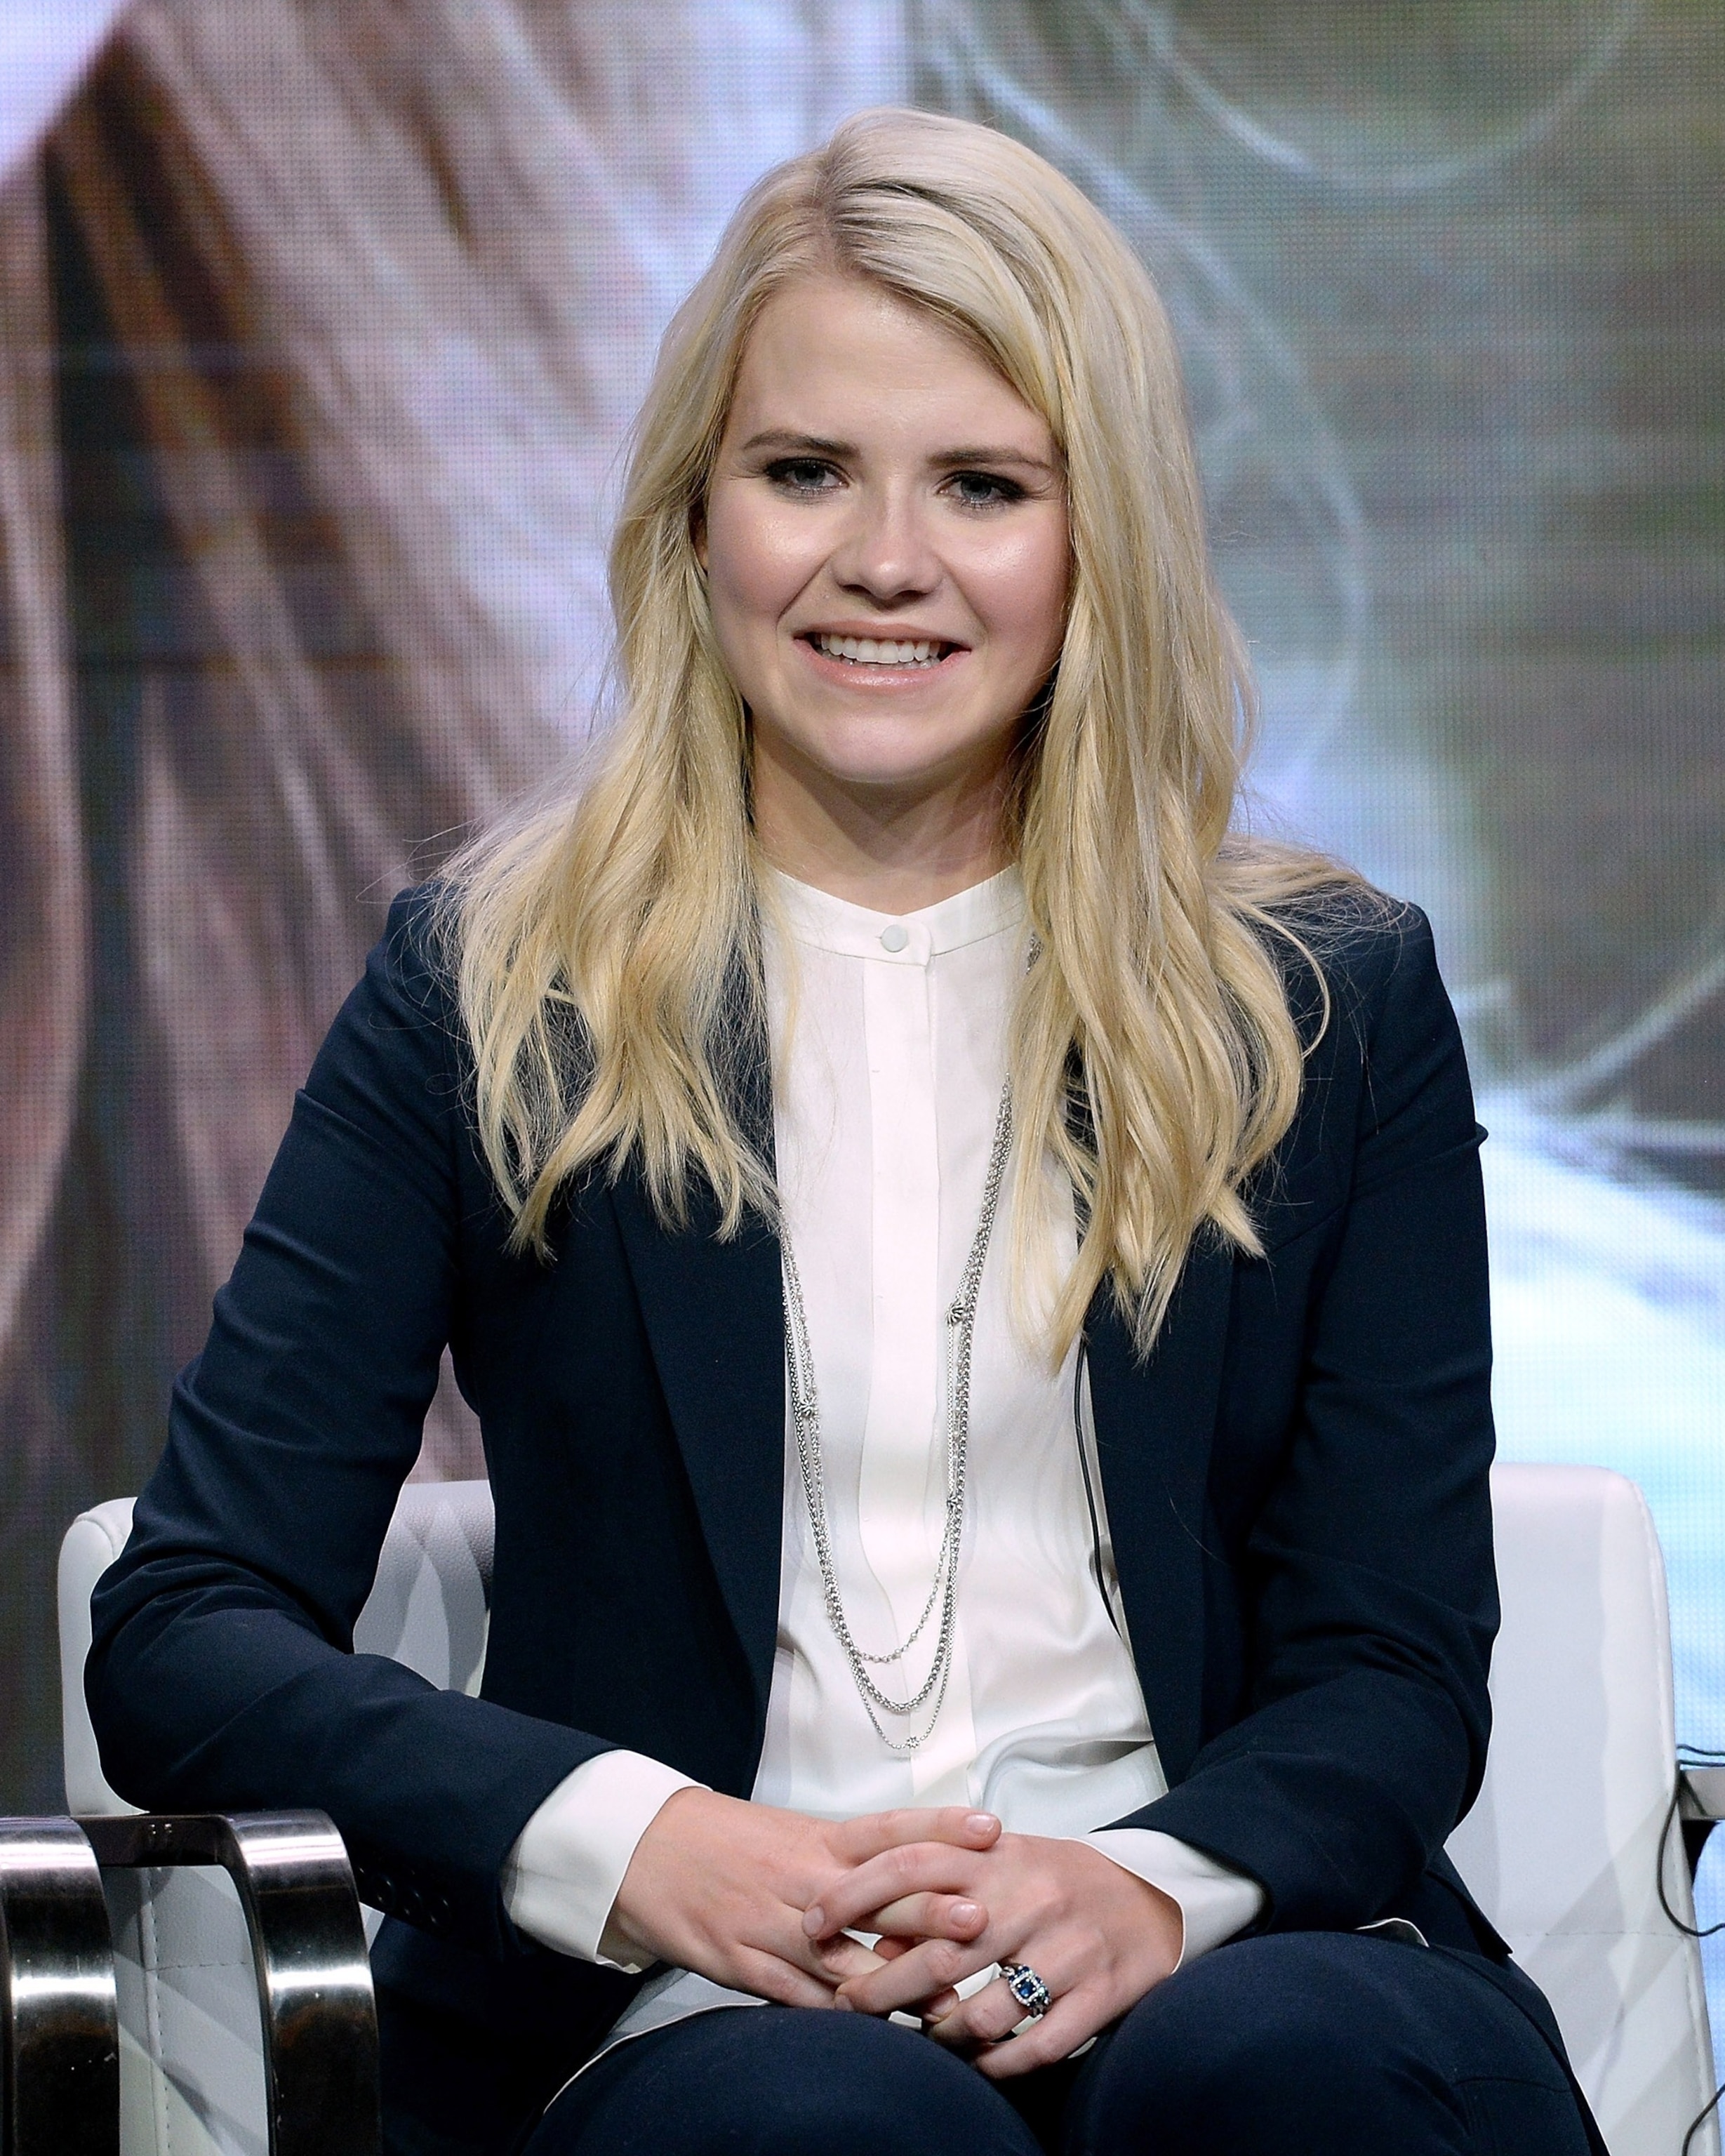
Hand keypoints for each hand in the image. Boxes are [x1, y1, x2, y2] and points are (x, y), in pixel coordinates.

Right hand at [604, 1792, 1002, 2008]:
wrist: (645, 1849)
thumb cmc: (729, 1840)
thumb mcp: (792, 1835)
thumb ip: (850, 1858)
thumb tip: (918, 1878)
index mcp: (817, 1839)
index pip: (890, 1829)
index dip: (941, 1826)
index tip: (993, 1829)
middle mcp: (803, 1879)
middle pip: (877, 1895)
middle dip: (930, 1911)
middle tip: (985, 1918)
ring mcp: (773, 1925)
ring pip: (844, 1958)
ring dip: (896, 1981)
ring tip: (948, 2000)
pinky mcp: (744, 1965)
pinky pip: (799, 1998)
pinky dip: (837, 2016)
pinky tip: (873, 2030)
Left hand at [806, 1832, 1182, 2074]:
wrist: (1150, 1897)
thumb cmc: (1055, 1881)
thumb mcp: (998, 1864)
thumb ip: (941, 1885)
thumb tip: (877, 1939)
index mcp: (999, 1858)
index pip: (909, 1866)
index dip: (853, 1896)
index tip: (813, 1924)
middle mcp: (1031, 1899)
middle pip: (939, 1952)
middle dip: (882, 1988)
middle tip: (849, 2005)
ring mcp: (1069, 1948)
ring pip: (986, 2011)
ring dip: (944, 2034)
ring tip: (926, 2036)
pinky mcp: (1103, 1993)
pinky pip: (1040, 2045)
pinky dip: (1001, 2065)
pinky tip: (981, 2065)